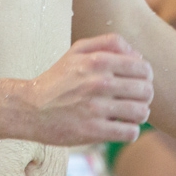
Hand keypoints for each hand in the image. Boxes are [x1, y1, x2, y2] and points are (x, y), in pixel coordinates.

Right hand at [12, 34, 152, 145]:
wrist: (30, 108)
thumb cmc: (57, 79)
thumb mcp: (77, 50)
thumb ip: (108, 43)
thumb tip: (137, 54)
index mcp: (97, 61)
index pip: (142, 67)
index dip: (146, 76)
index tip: (138, 81)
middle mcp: (98, 82)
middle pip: (146, 90)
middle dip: (144, 95)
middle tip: (135, 99)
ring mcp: (96, 108)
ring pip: (141, 112)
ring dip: (140, 114)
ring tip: (130, 114)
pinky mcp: (93, 131)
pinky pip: (129, 132)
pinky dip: (130, 131)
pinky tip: (121, 127)